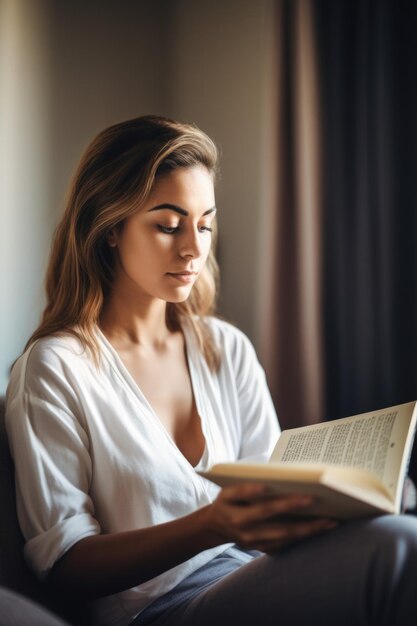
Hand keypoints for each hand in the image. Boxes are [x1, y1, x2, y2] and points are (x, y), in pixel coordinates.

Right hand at [203, 483, 337, 552]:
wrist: (215, 526)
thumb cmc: (227, 501)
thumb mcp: (227, 490)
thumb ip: (246, 487)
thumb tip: (271, 483)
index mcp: (236, 514)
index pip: (259, 506)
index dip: (272, 499)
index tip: (287, 491)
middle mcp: (246, 531)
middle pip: (276, 522)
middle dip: (298, 512)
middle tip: (316, 501)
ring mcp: (255, 542)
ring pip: (285, 537)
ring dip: (309, 529)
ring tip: (330, 521)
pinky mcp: (262, 548)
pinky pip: (286, 544)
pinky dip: (303, 536)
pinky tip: (319, 528)